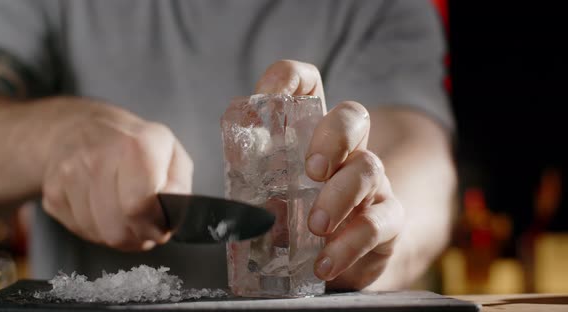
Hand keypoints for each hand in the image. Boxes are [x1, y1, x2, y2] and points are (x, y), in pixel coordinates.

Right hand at [38, 97, 192, 250]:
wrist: (79, 128)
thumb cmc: (134, 145)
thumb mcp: (171, 154)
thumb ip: (180, 186)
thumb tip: (172, 213)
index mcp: (136, 145)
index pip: (140, 206)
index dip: (154, 225)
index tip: (160, 223)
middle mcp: (98, 156)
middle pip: (119, 228)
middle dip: (138, 234)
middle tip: (144, 223)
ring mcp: (69, 175)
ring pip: (100, 234)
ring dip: (119, 232)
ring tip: (125, 213)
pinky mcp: (52, 193)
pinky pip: (81, 231)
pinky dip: (97, 229)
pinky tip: (103, 208)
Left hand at [256, 60, 404, 289]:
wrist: (344, 263)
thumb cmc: (299, 222)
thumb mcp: (272, 199)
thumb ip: (253, 189)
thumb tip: (224, 200)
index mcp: (311, 136)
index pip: (308, 87)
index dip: (290, 80)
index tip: (267, 97)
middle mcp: (346, 152)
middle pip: (353, 116)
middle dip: (333, 136)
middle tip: (311, 170)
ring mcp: (372, 184)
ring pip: (368, 168)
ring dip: (339, 195)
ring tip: (314, 225)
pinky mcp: (387, 221)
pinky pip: (377, 224)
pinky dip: (348, 244)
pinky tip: (325, 263)